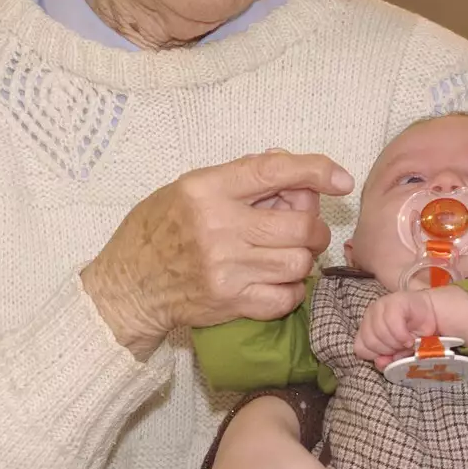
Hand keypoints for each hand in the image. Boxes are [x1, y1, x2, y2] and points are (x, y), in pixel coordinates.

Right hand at [81, 151, 353, 359]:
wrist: (126, 287)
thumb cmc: (157, 229)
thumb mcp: (189, 188)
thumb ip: (240, 176)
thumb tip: (290, 165)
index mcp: (207, 190)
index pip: (273, 171)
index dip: (315, 171)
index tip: (341, 179)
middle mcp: (218, 227)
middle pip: (299, 224)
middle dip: (313, 225)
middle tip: (302, 228)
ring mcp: (226, 268)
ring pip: (299, 262)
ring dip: (303, 258)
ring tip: (286, 254)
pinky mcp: (231, 302)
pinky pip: (287, 297)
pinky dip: (292, 289)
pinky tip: (276, 281)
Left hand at [354, 288, 467, 369]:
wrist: (439, 319)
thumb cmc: (418, 337)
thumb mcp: (402, 353)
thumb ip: (389, 359)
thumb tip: (381, 363)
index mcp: (369, 326)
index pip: (360, 347)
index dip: (377, 355)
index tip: (393, 355)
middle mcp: (372, 314)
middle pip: (368, 341)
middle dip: (388, 349)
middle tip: (403, 347)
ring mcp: (382, 305)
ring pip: (377, 333)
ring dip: (396, 343)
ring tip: (408, 342)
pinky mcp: (396, 300)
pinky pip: (391, 322)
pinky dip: (401, 335)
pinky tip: (410, 338)